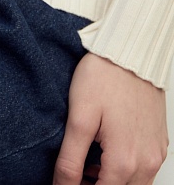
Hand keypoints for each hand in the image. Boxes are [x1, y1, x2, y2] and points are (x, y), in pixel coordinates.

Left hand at [53, 53, 168, 184]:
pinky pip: (144, 171)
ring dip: (111, 181)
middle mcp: (146, 163)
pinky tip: (105, 152)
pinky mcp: (158, 144)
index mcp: (125, 160)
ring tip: (87, 163)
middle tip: (75, 172)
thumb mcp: (79, 117)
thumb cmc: (104, 77)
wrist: (130, 51)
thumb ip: (70, 159)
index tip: (65, 181)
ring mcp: (155, 154)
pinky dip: (125, 171)